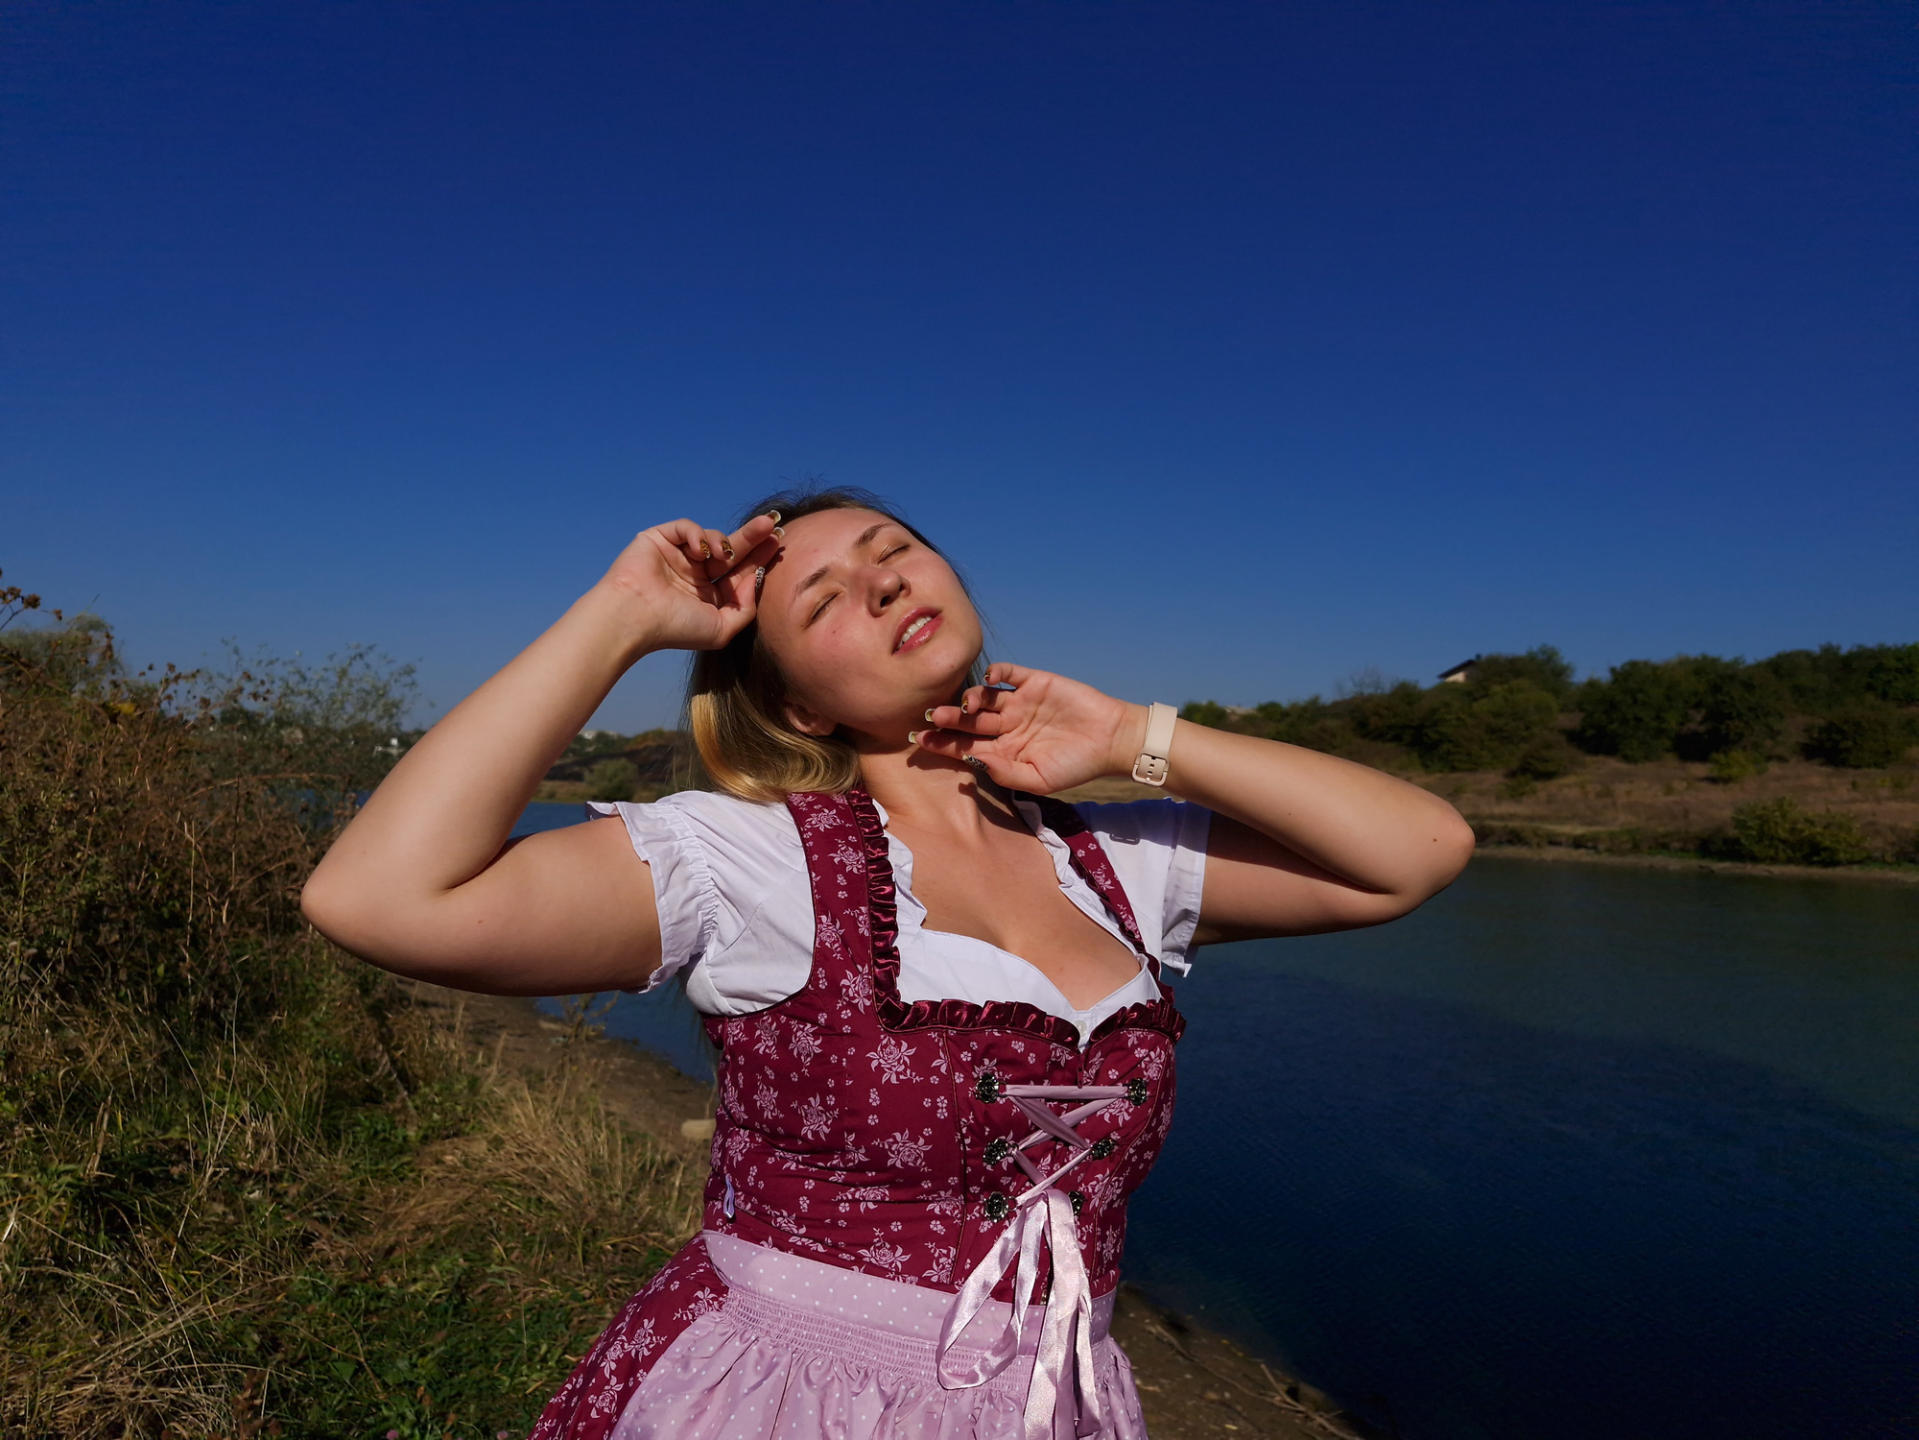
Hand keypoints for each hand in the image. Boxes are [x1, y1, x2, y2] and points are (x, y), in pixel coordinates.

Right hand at [595, 514, 782, 652]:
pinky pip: (686, 527)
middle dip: (753, 537)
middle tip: (772, 523)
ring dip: (723, 542)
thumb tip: (757, 579)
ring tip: (723, 556)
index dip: (759, 557)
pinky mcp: (660, 539)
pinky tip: (701, 550)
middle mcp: (695, 574)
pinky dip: (697, 534)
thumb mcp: (722, 628)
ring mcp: (678, 556)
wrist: (635, 616)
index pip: (739, 571)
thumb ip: (745, 606)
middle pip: (732, 550)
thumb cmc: (676, 627)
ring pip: (711, 537)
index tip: (778, 544)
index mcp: (708, 595)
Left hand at [912, 662, 1146, 793]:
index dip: (942, 743)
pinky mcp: (1034, 682)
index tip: (918, 740)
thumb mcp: (1039, 780)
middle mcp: (1006, 725)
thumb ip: (1004, 773)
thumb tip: (972, 760)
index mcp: (1003, 750)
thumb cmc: (1076, 766)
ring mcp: (1019, 702)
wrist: (1112, 740)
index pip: (964, 745)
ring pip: (984, 697)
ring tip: (964, 704)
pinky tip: (988, 679)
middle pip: (969, 721)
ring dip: (969, 699)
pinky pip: (1008, 673)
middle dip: (949, 720)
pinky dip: (996, 672)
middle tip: (932, 716)